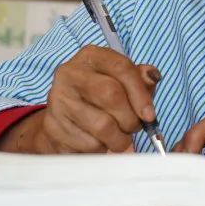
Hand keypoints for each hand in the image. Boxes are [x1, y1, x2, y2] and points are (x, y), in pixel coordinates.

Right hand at [0, 46, 160, 154]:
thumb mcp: (123, 81)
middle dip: (130, 118)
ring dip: (119, 138)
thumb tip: (152, 76)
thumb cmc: (100, 95)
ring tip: (119, 138)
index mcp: (91, 56)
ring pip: (101, 125)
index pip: (121, 68)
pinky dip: (102, 149)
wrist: (64, 116)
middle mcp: (70, 73)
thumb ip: (140, 79)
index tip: (150, 115)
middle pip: (111, 95)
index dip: (140, 94)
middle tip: (134, 128)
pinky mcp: (52, 126)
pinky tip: (100, 142)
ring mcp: (58, 99)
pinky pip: (88, 144)